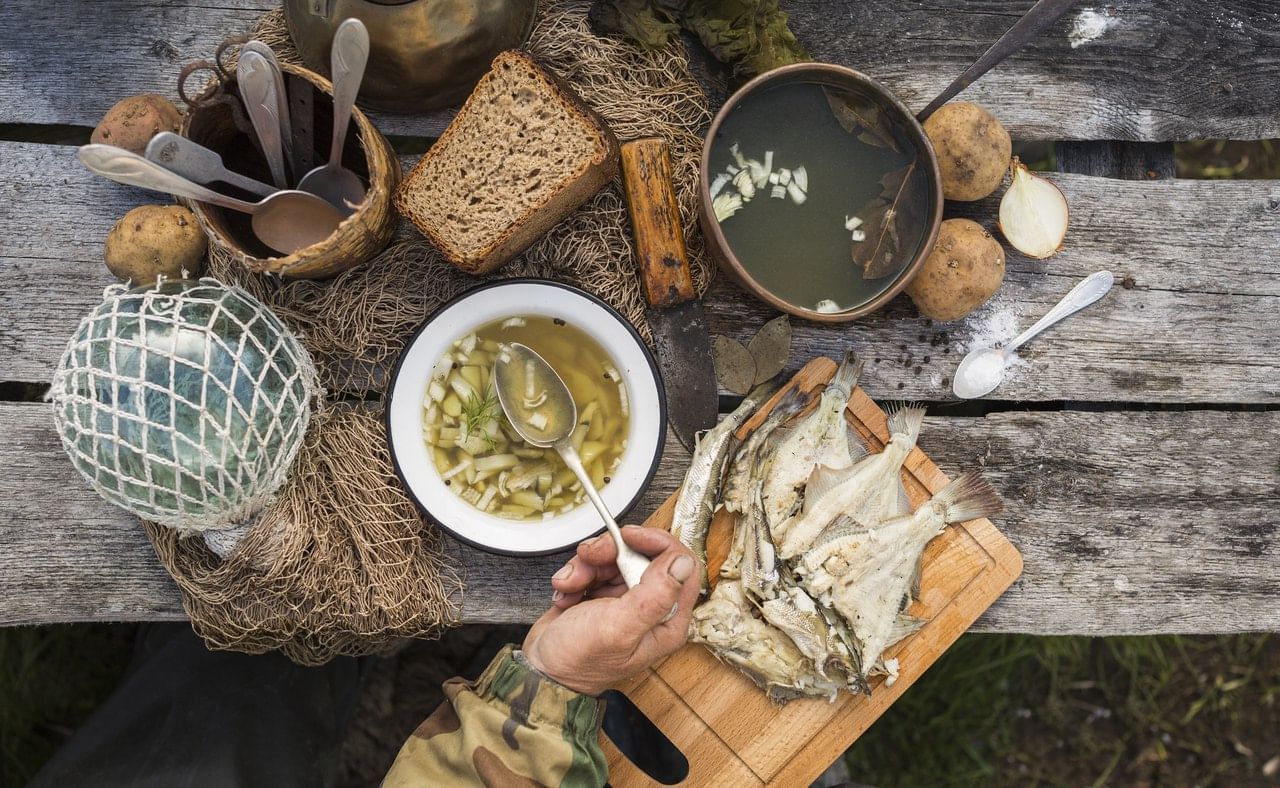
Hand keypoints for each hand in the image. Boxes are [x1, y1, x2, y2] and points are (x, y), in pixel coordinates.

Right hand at [521, 525, 699, 695]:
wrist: (541, 672)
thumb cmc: (579, 662)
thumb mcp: (618, 628)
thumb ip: (654, 596)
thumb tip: (681, 562)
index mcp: (667, 620)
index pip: (680, 565)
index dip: (655, 543)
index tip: (628, 538)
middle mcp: (651, 608)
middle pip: (644, 554)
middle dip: (611, 551)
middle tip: (590, 557)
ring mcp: (626, 600)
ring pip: (615, 557)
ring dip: (587, 565)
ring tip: (572, 584)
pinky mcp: (603, 594)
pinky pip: (595, 566)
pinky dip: (577, 574)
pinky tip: (567, 594)